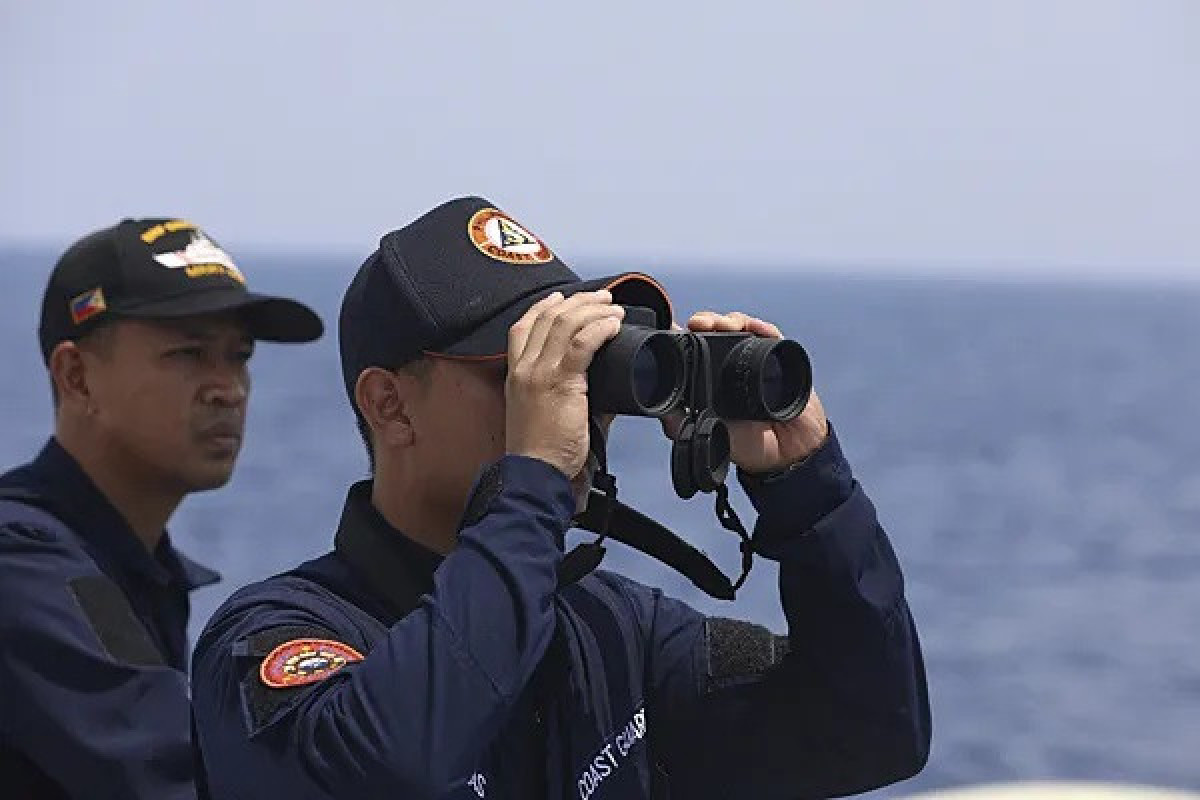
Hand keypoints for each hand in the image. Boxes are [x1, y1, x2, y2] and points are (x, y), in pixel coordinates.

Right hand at [506, 290, 624, 478]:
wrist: (536, 473)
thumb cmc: (542, 451)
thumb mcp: (546, 411)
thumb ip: (570, 391)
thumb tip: (607, 386)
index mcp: (516, 373)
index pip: (524, 325)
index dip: (543, 306)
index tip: (561, 298)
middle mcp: (524, 368)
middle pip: (547, 317)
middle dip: (578, 301)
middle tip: (602, 298)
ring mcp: (539, 373)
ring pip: (565, 323)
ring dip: (593, 310)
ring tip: (613, 309)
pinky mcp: (560, 383)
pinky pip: (581, 344)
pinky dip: (600, 329)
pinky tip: (613, 325)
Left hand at [662, 311, 827, 473]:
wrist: (787, 454)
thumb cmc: (747, 443)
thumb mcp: (709, 433)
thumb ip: (681, 424)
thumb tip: (659, 410)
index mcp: (710, 376)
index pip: (695, 345)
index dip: (686, 333)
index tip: (675, 328)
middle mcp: (730, 362)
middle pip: (715, 329)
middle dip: (706, 321)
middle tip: (698, 324)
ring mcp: (755, 358)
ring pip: (740, 327)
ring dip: (729, 320)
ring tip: (722, 325)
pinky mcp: (779, 359)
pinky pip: (771, 336)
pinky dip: (762, 327)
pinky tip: (755, 327)